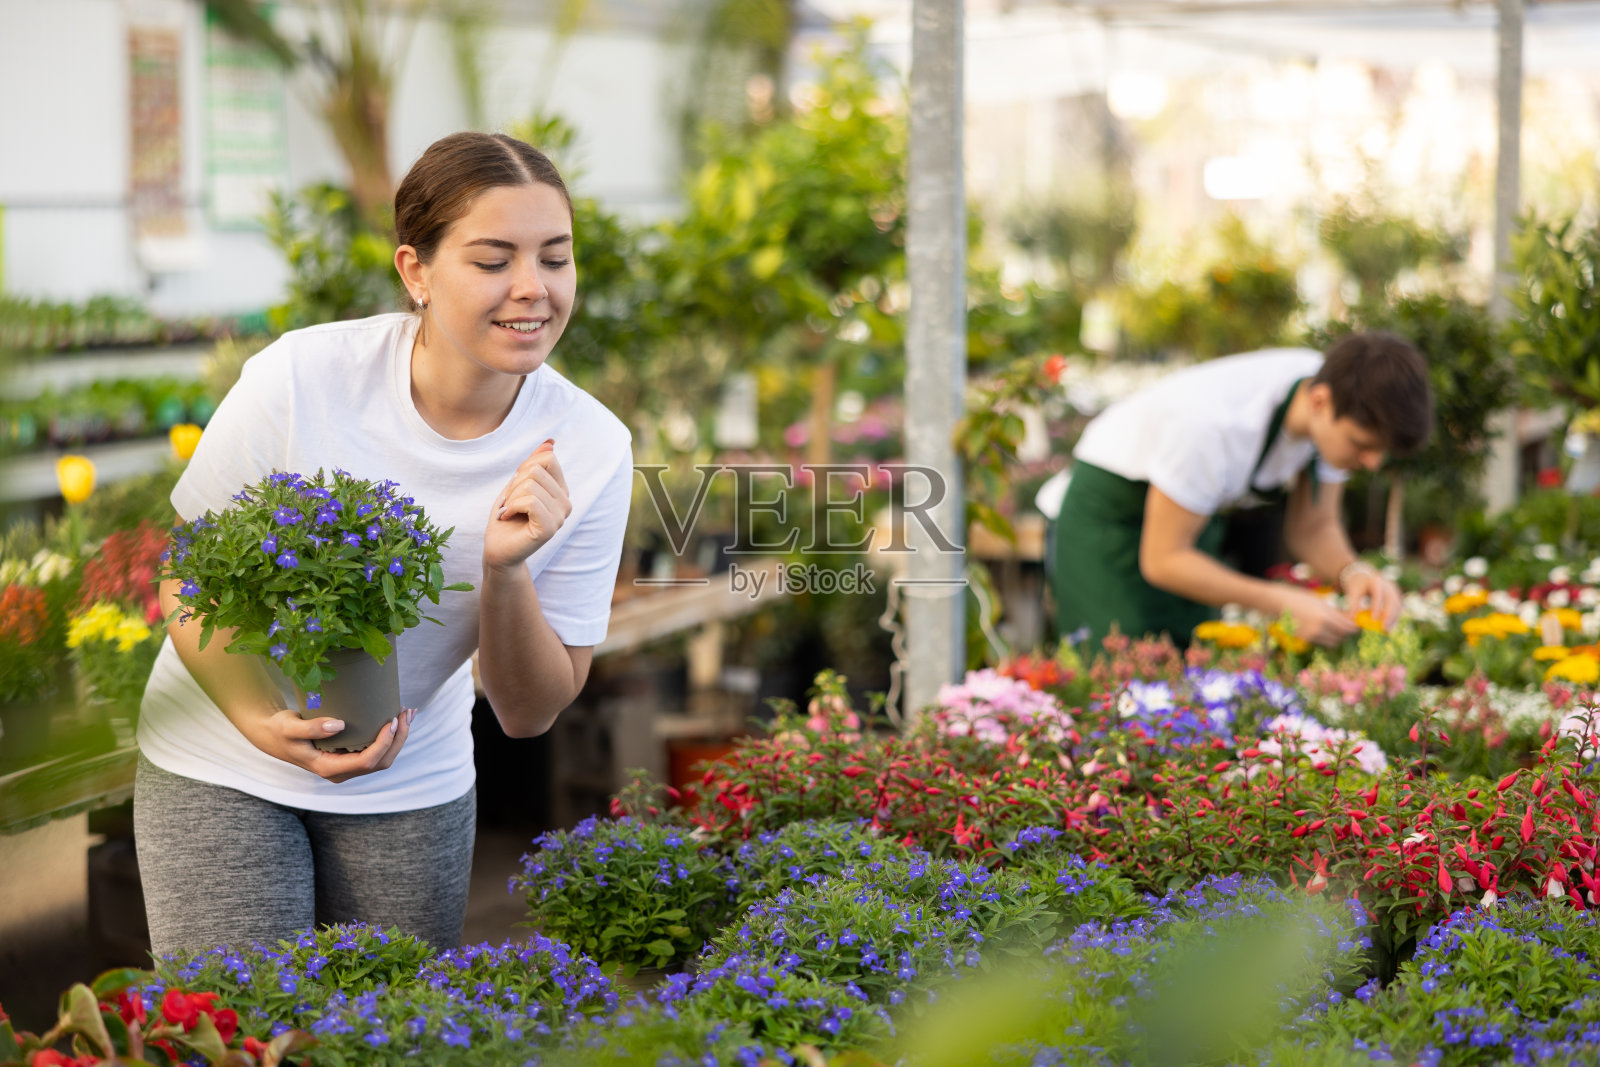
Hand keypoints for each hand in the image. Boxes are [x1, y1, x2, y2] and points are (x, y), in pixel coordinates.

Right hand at [238, 706, 415, 782]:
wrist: (273, 736)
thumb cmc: (280, 731)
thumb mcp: (290, 727)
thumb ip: (311, 727)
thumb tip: (339, 725)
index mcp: (329, 768)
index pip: (366, 761)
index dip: (384, 743)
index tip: (391, 720)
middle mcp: (342, 771)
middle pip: (381, 761)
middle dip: (398, 738)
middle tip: (407, 711)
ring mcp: (347, 765)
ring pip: (383, 758)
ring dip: (398, 737)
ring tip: (407, 712)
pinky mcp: (350, 755)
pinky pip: (377, 750)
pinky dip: (390, 736)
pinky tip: (396, 718)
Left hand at [485, 439, 570, 571]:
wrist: (498, 549)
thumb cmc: (506, 517)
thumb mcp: (518, 484)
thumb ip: (534, 464)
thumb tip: (550, 442)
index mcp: (561, 491)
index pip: (548, 458)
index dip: (524, 468)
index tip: (515, 488)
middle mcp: (566, 503)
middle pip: (537, 470)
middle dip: (514, 485)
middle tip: (510, 503)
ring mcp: (560, 517)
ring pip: (531, 485)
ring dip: (511, 498)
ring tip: (509, 512)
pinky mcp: (550, 528)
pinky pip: (530, 501)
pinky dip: (512, 507)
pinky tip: (508, 517)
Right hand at [1279, 587, 1360, 646]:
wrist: (1278, 603)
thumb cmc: (1300, 598)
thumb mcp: (1320, 602)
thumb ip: (1335, 613)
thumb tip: (1350, 620)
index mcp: (1324, 616)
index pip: (1345, 627)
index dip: (1354, 627)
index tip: (1357, 626)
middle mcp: (1318, 628)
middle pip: (1340, 636)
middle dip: (1345, 633)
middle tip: (1346, 627)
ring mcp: (1310, 635)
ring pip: (1332, 642)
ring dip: (1336, 636)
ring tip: (1335, 628)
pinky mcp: (1305, 639)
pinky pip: (1321, 641)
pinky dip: (1325, 637)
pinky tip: (1322, 629)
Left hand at [1342, 567, 1402, 629]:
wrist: (1364, 576)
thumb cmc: (1357, 585)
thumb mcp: (1353, 592)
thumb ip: (1352, 605)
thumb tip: (1353, 620)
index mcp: (1375, 581)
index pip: (1378, 594)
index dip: (1376, 607)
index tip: (1373, 620)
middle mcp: (1387, 585)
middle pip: (1392, 600)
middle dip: (1389, 615)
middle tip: (1384, 628)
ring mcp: (1394, 590)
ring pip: (1397, 605)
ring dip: (1394, 618)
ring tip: (1386, 630)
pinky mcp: (1397, 595)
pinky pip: (1398, 607)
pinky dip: (1395, 617)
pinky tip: (1390, 626)